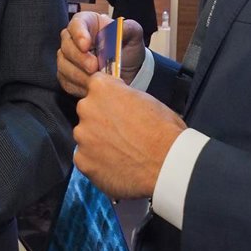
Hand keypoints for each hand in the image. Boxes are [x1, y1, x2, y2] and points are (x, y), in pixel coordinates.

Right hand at [58, 12, 146, 96]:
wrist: (128, 70)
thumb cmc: (127, 47)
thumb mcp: (133, 34)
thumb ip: (128, 28)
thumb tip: (119, 30)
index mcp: (87, 23)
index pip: (76, 24)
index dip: (79, 34)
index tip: (86, 45)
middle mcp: (73, 39)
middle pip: (67, 45)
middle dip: (79, 58)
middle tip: (94, 67)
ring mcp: (68, 58)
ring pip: (63, 65)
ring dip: (79, 74)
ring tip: (96, 80)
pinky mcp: (67, 76)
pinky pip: (66, 81)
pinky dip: (78, 85)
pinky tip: (91, 87)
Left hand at [73, 73, 185, 199]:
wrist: (168, 165)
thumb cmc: (164, 131)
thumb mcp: (147, 100)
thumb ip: (124, 96)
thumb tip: (121, 101)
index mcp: (102, 89)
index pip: (95, 84)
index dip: (108, 96)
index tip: (116, 105)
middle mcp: (87, 109)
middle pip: (88, 111)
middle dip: (100, 119)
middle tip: (121, 132)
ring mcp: (82, 136)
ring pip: (86, 136)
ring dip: (98, 141)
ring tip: (121, 152)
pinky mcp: (83, 161)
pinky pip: (86, 158)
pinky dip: (98, 162)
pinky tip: (117, 165)